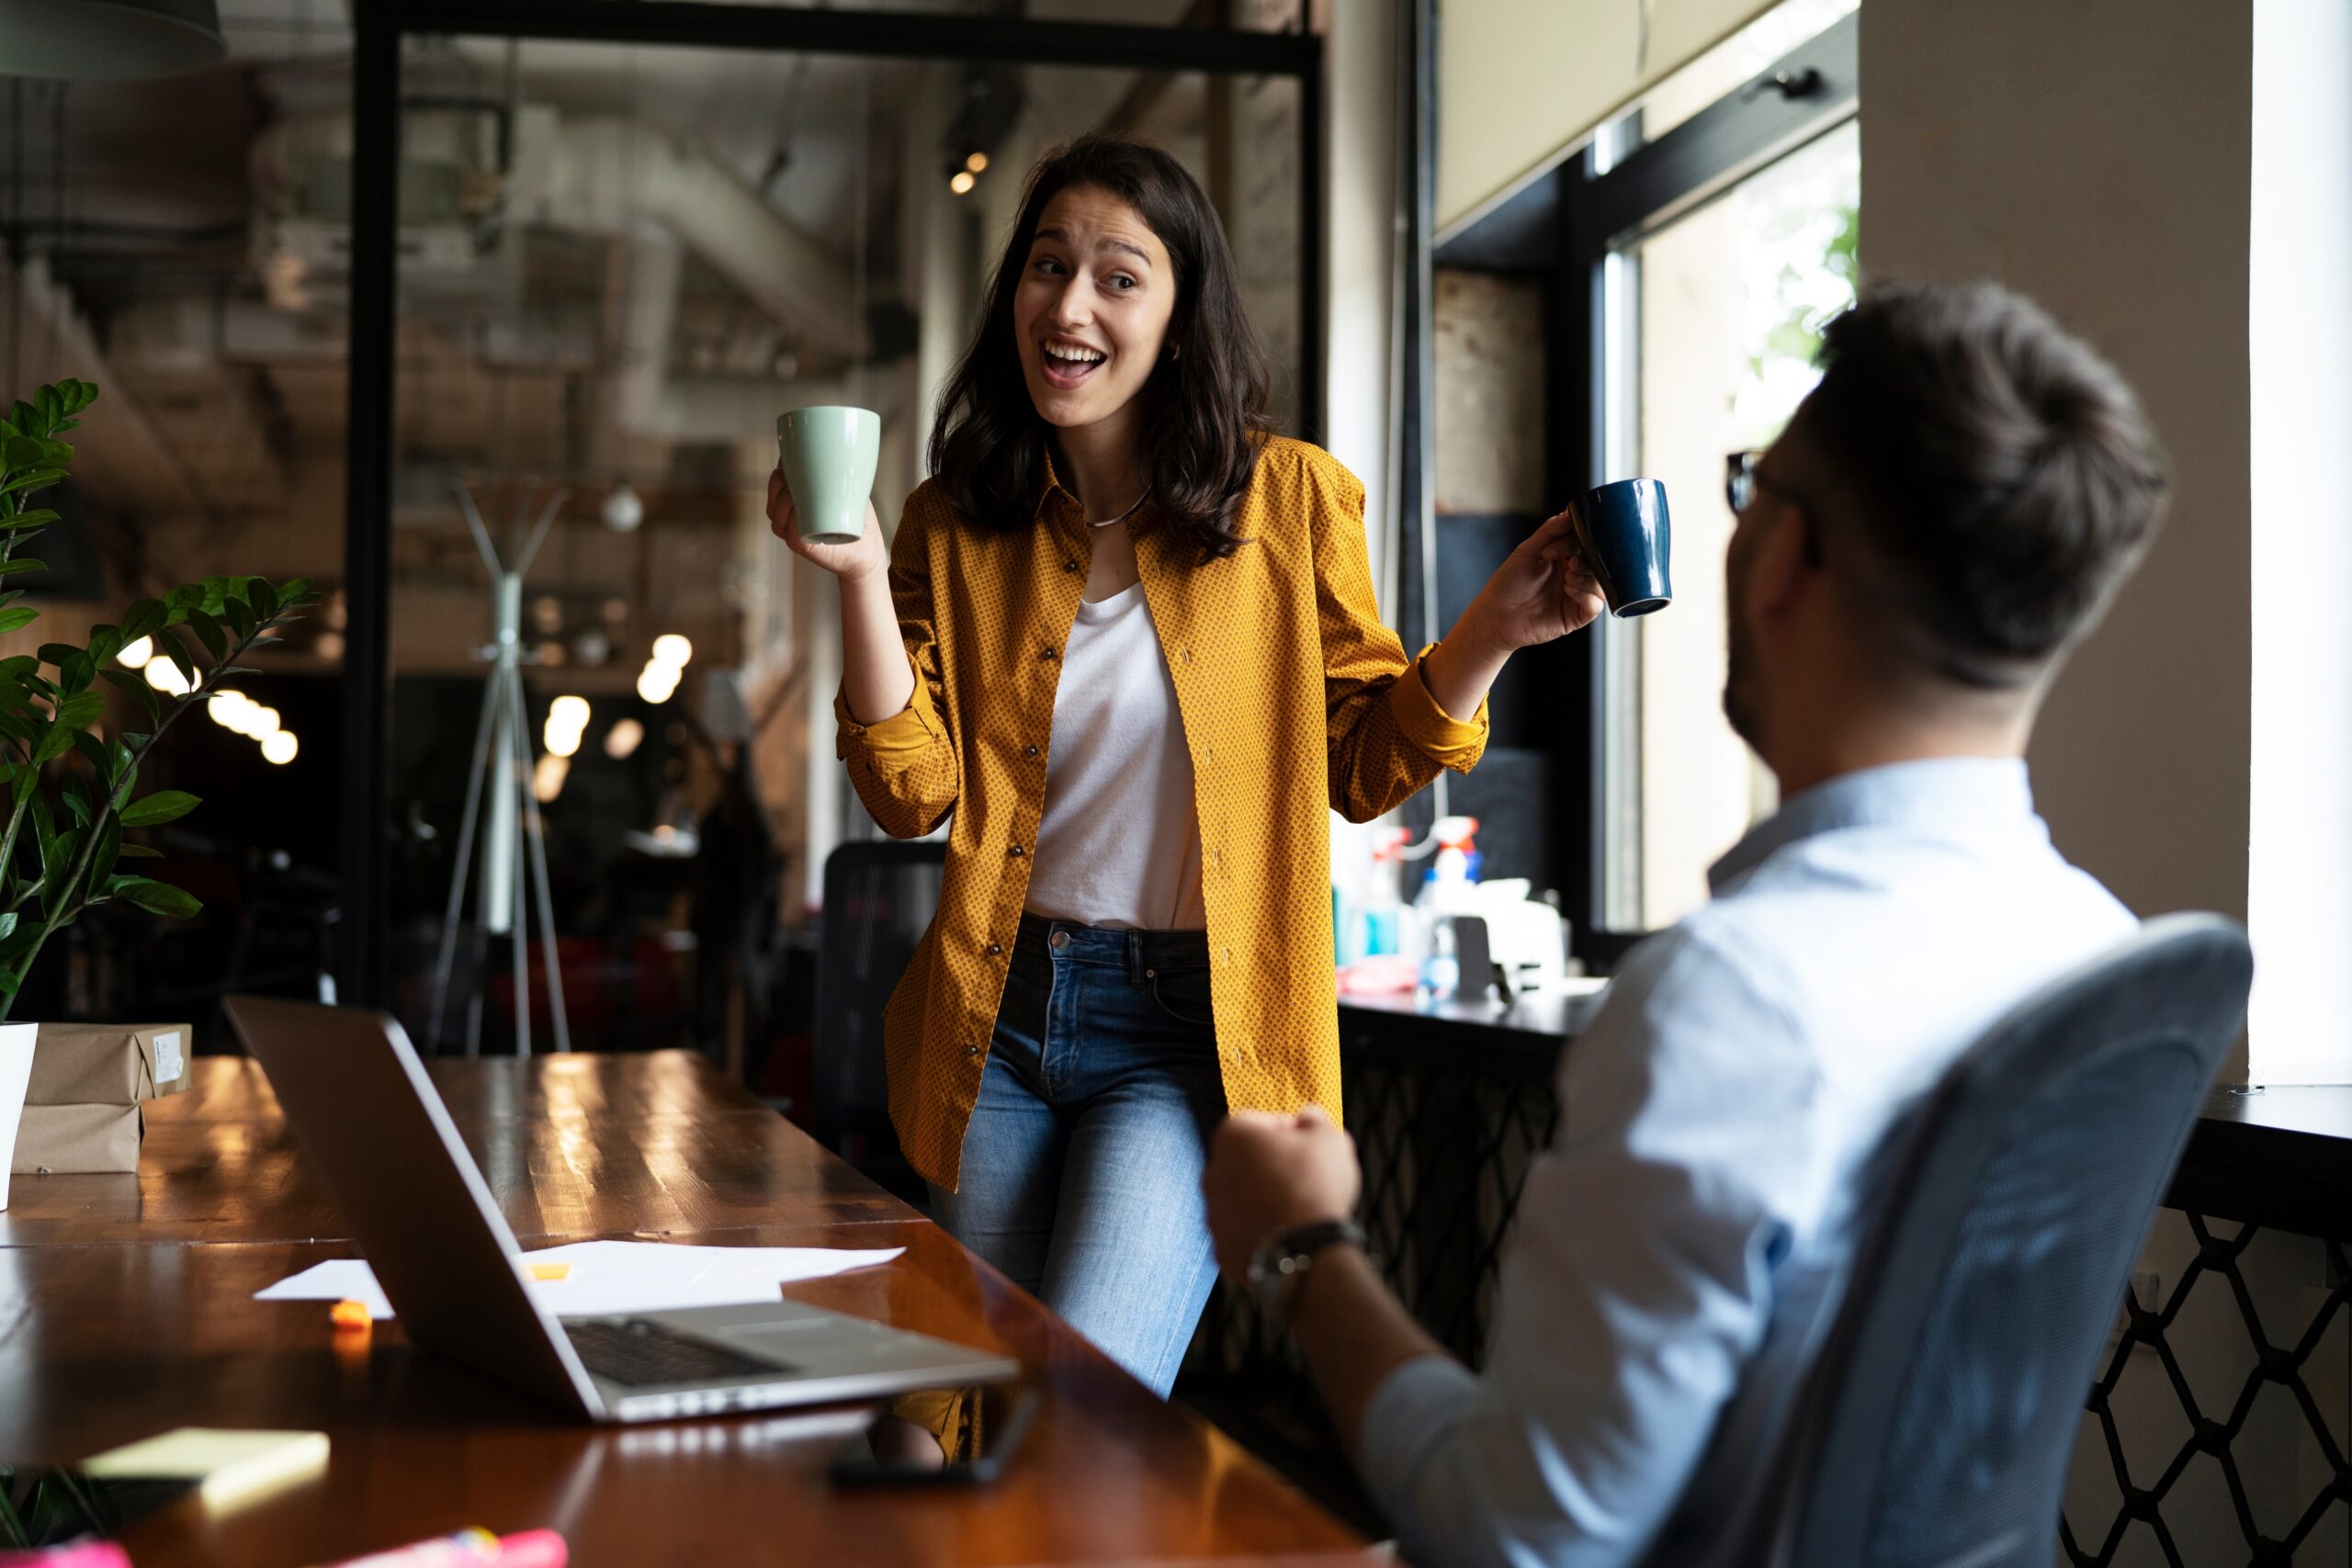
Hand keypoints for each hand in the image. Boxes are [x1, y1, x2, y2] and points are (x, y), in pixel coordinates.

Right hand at [768, 466, 886, 582]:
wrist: (868, 549)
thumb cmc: (857, 518)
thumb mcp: (845, 487)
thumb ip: (835, 469)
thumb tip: (834, 443)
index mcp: (794, 502)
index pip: (777, 482)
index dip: (781, 468)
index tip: (791, 457)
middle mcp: (788, 517)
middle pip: (773, 493)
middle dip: (779, 480)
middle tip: (797, 472)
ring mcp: (792, 532)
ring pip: (776, 511)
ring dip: (783, 498)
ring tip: (799, 491)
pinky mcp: (801, 546)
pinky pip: (787, 530)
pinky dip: (789, 518)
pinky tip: (796, 510)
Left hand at [1202, 1106, 1362, 1286]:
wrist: (1306, 1250)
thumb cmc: (1315, 1186)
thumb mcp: (1328, 1137)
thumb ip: (1315, 1119)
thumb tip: (1308, 1116)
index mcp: (1232, 1137)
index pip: (1258, 1122)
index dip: (1286, 1129)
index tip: (1305, 1141)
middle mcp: (1213, 1173)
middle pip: (1245, 1162)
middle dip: (1270, 1165)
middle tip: (1303, 1176)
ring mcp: (1214, 1216)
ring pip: (1241, 1200)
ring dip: (1263, 1200)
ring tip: (1297, 1209)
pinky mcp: (1222, 1249)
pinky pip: (1243, 1235)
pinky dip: (1260, 1233)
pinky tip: (1286, 1234)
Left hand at [1463, 510, 1607, 650]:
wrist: (1496, 616)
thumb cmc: (1508, 584)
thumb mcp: (1527, 550)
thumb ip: (1550, 531)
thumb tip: (1570, 512)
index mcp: (1563, 557)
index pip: (1586, 543)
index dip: (1582, 541)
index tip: (1563, 546)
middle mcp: (1573, 574)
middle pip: (1598, 562)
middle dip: (1587, 560)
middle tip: (1570, 563)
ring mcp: (1576, 595)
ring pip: (1601, 583)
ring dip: (1587, 577)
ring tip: (1568, 578)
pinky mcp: (1576, 615)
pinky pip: (1595, 604)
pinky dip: (1587, 596)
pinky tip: (1569, 590)